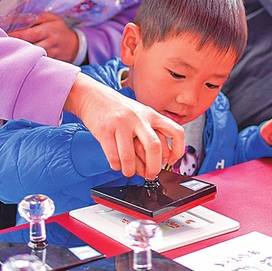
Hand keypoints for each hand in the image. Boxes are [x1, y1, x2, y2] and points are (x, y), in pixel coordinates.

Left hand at [8, 12, 79, 62]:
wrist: (74, 45)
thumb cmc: (58, 29)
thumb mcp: (50, 18)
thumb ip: (35, 17)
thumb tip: (17, 18)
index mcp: (49, 29)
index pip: (29, 33)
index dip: (15, 34)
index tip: (4, 34)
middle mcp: (50, 43)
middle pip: (30, 46)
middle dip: (16, 45)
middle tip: (2, 44)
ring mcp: (51, 54)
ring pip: (33, 56)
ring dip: (21, 53)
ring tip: (9, 51)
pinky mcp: (51, 63)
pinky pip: (38, 63)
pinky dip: (29, 61)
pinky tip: (20, 59)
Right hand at [64, 73, 184, 177]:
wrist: (93, 96)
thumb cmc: (119, 110)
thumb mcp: (141, 116)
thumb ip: (151, 134)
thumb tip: (158, 162)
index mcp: (152, 115)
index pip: (176, 132)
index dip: (178, 150)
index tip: (170, 162)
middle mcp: (139, 118)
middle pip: (154, 147)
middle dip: (153, 167)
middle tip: (150, 174)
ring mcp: (121, 124)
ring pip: (129, 156)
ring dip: (130, 170)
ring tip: (128, 171)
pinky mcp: (104, 130)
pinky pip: (113, 156)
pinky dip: (116, 165)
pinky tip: (116, 163)